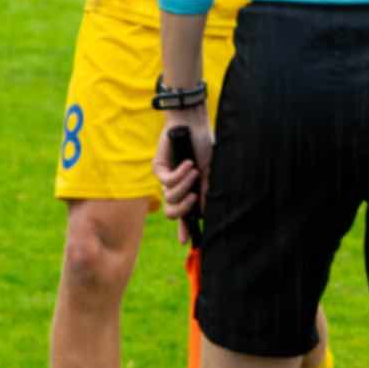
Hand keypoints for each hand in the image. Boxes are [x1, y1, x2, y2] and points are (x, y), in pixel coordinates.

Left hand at [152, 113, 212, 241]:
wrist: (193, 124)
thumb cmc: (204, 145)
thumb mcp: (209, 172)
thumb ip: (206, 192)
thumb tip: (203, 213)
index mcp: (189, 190)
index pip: (184, 215)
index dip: (185, 230)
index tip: (188, 243)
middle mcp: (177, 187)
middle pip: (171, 212)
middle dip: (182, 209)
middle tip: (194, 197)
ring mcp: (166, 179)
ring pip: (170, 197)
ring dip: (184, 185)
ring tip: (194, 170)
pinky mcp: (158, 168)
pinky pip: (167, 181)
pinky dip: (180, 174)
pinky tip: (187, 163)